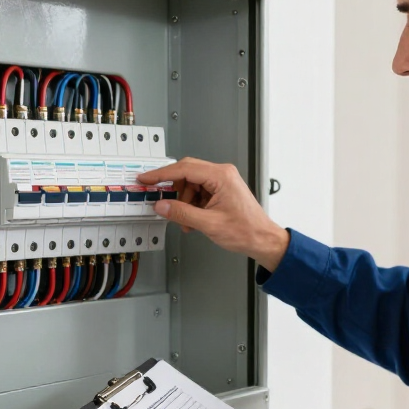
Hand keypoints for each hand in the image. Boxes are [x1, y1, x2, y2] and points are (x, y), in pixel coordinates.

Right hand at [139, 158, 289, 270]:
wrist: (262, 239)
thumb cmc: (246, 230)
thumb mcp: (209, 224)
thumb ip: (182, 213)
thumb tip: (162, 205)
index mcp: (221, 176)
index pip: (184, 169)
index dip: (161, 174)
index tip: (146, 179)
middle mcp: (222, 174)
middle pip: (186, 173)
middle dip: (173, 189)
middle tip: (159, 198)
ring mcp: (222, 182)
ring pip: (191, 184)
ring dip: (183, 201)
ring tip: (185, 220)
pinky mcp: (221, 190)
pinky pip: (198, 192)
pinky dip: (191, 205)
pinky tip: (193, 220)